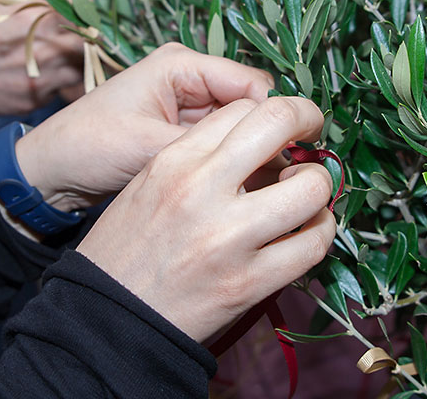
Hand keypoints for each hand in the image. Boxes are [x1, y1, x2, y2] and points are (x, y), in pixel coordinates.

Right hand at [0, 2, 82, 114]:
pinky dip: (56, 82)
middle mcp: (47, 52)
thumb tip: (71, 7)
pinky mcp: (35, 100)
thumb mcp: (3, 8)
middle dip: (90, 44)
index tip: (89, 18)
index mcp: (38, 21)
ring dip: (76, 65)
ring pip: (79, 73)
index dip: (87, 19)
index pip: (82, 19)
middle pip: (89, 48)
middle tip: (89, 41)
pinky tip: (41, 75)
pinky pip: (58, 90)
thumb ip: (41, 8)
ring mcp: (43, 80)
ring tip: (62, 58)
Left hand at [14, 43, 273, 208]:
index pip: (251, 84)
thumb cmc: (89, 147)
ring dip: (255, 155)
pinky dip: (236, 165)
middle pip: (251, 106)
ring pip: (241, 129)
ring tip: (270, 187)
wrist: (49, 172)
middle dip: (270, 139)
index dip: (279, 118)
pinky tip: (247, 190)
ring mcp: (187, 107)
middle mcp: (189, 79)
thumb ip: (207, 152)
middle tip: (288, 176)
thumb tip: (267, 166)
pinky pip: (224, 146)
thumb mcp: (149, 147)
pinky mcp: (183, 133)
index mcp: (181, 65)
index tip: (300, 155)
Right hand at [76, 96, 336, 341]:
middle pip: (280, 120)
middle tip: (312, 137)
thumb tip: (262, 148)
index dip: (271, 115)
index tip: (280, 132)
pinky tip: (308, 233)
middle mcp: (202, 188)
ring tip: (307, 196)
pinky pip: (312, 245)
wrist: (106, 319)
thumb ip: (200, 159)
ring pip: (311, 186)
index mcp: (174, 160)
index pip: (243, 107)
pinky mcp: (249, 283)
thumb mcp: (149, 184)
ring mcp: (230, 236)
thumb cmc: (126, 249)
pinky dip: (320, 233)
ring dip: (319, 186)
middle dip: (308, 118)